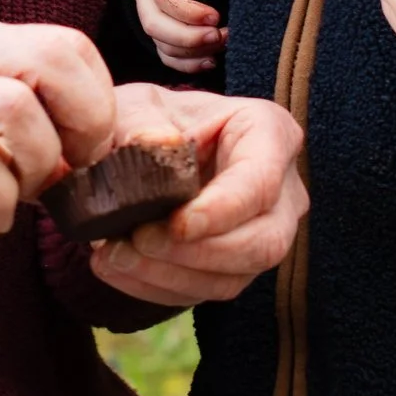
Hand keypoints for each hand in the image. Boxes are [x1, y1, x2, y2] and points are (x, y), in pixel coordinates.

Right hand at [0, 18, 118, 233]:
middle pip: (53, 60)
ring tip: (28, 195)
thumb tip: (71, 143)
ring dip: (42, 165)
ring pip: (20, 108)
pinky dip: (0, 201)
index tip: (88, 145)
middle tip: (75, 169)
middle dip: (86, 121)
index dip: (96, 97)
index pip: (64, 43)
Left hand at [90, 88, 306, 308]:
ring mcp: (262, 234)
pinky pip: (205, 292)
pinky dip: (157, 287)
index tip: (177, 225)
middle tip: (137, 240)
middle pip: (264, 241)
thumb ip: (141, 121)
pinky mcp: (233, 267)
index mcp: (268, 134)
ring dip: (170, 275)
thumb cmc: (146, 118)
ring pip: (235, 277)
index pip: (261, 182)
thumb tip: (154, 145)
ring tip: (115, 255)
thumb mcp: (135, 103)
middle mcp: (280, 190)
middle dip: (198, 253)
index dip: (223, 210)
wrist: (139, 148)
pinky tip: (118, 267)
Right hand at [132, 0, 235, 71]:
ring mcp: (149, 14)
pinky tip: (211, 61)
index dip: (188, 12)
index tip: (217, 16)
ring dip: (193, 52)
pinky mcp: (159, 32)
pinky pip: (166, 56)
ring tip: (223, 44)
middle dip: (188, 37)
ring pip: (161, 44)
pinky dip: (187, 65)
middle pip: (154, 25)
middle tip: (220, 36)